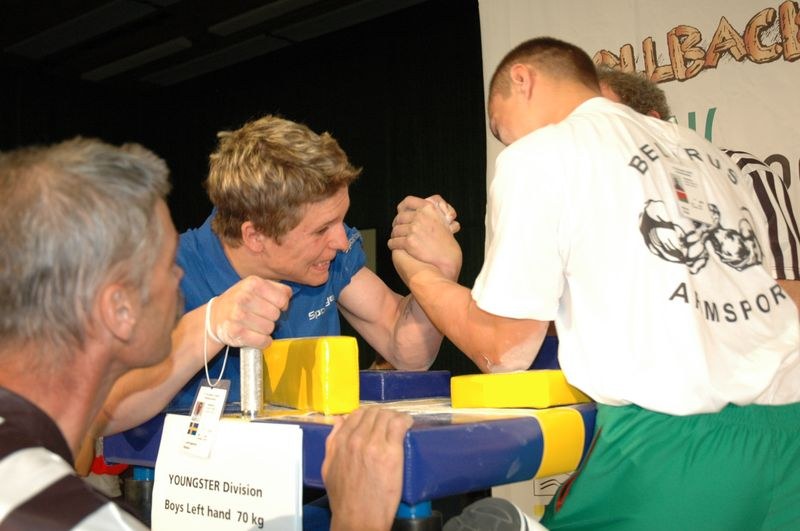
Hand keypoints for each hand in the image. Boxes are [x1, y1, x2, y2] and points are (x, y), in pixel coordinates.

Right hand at [208, 275, 290, 347]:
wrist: (215, 315)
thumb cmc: (241, 300)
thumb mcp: (256, 286)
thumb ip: (277, 288)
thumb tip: (288, 297)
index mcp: (252, 283)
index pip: (282, 299)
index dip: (281, 305)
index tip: (272, 306)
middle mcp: (244, 297)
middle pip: (276, 314)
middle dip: (271, 317)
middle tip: (260, 316)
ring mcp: (238, 315)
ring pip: (270, 329)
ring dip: (265, 330)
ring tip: (255, 325)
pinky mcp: (236, 332)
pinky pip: (263, 341)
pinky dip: (262, 341)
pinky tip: (255, 336)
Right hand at [323, 407, 412, 530]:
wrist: (358, 518)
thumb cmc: (344, 498)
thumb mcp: (328, 468)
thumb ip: (332, 442)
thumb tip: (340, 421)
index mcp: (341, 442)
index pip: (357, 414)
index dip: (368, 414)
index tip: (376, 420)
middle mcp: (356, 439)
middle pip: (373, 413)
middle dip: (382, 415)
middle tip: (390, 422)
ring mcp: (374, 444)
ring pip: (387, 416)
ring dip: (395, 416)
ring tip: (400, 423)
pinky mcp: (391, 452)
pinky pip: (399, 424)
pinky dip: (405, 420)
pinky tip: (408, 424)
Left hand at [388, 195, 461, 280]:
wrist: (448, 261)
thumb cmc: (447, 245)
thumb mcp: (444, 222)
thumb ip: (431, 215)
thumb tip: (416, 212)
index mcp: (429, 209)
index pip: (408, 201)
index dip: (402, 207)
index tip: (400, 212)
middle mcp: (421, 217)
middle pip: (399, 217)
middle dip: (397, 224)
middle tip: (398, 230)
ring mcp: (414, 229)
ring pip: (395, 230)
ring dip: (395, 236)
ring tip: (397, 240)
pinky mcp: (409, 242)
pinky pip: (394, 242)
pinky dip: (393, 245)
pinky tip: (395, 247)